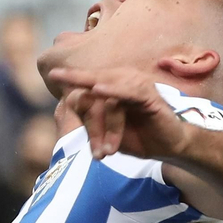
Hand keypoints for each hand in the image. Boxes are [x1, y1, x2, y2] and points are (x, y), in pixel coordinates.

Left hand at [46, 67, 190, 163]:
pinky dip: (112, 90)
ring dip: (98, 112)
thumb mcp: (109, 131)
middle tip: (56, 77)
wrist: (170, 148)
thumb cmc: (140, 139)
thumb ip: (91, 121)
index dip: (72, 78)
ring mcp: (137, 86)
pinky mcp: (149, 94)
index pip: (90, 80)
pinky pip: (127, 91)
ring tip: (80, 108)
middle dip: (76, 82)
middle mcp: (126, 81)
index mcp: (116, 86)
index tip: (53, 74)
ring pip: (108, 90)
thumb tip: (65, 112)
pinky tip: (98, 90)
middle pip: (96, 79)